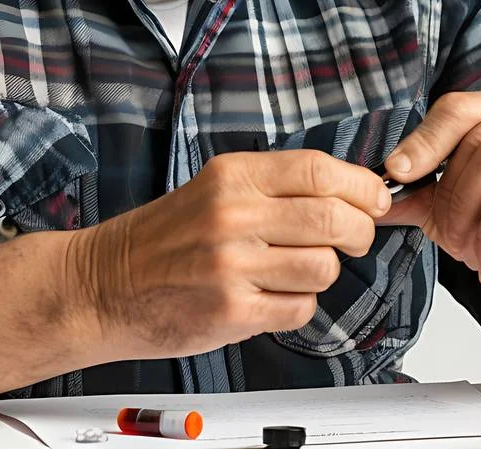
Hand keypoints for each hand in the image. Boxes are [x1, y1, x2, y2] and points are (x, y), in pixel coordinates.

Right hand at [68, 150, 391, 359]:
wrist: (105, 283)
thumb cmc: (166, 236)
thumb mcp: (216, 187)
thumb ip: (277, 186)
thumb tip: (352, 190)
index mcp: (233, 176)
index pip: (320, 170)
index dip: (361, 186)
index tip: (375, 199)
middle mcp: (233, 216)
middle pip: (335, 220)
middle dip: (359, 232)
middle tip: (353, 238)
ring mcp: (232, 265)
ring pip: (324, 268)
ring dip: (321, 272)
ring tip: (292, 270)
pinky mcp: (231, 310)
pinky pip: (300, 308)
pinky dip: (296, 305)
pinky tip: (270, 296)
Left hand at [378, 92, 480, 321]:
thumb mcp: (460, 213)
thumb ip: (421, 198)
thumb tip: (373, 194)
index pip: (460, 107)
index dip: (424, 140)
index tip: (398, 173)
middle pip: (476, 140)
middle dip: (449, 196)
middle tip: (449, 237)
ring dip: (469, 217)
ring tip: (472, 251)